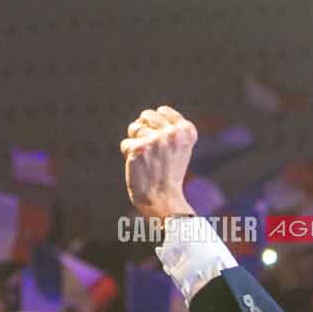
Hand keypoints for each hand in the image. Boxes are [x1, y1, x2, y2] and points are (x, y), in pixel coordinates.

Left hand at [121, 107, 198, 222]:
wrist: (164, 200)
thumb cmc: (169, 174)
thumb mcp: (179, 148)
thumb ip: (170, 129)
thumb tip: (146, 115)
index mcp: (187, 131)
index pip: (162, 111)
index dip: (156, 126)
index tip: (162, 144)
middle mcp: (173, 133)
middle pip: (146, 116)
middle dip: (144, 130)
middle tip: (152, 152)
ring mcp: (156, 140)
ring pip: (134, 128)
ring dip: (135, 142)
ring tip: (146, 159)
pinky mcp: (139, 148)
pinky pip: (125, 144)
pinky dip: (128, 155)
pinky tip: (139, 167)